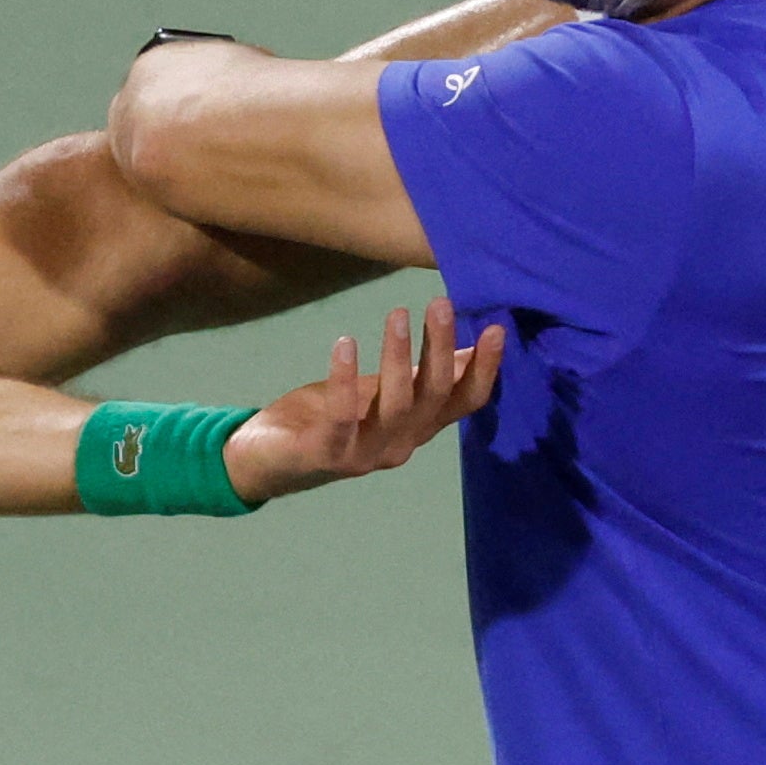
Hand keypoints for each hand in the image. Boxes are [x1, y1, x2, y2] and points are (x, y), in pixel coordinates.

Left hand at [221, 299, 502, 502]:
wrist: (269, 461)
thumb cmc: (330, 418)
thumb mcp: (382, 393)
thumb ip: (422, 377)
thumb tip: (470, 349)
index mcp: (417, 428)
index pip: (463, 402)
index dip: (484, 370)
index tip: (496, 329)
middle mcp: (401, 444)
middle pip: (433, 397)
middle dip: (439, 350)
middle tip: (440, 303)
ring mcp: (365, 453)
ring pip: (395, 406)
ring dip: (399, 359)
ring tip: (398, 313)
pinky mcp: (325, 453)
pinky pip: (342, 417)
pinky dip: (345, 379)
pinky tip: (345, 343)